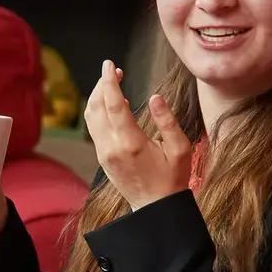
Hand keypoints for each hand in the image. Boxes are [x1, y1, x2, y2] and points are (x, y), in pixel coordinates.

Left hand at [84, 60, 191, 210]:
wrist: (154, 207)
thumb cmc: (172, 178)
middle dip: (102, 84)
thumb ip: (168, 121)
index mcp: (131, 143)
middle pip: (96, 106)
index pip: (114, 105)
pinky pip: (94, 127)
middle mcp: (111, 147)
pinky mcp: (101, 156)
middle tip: (114, 70)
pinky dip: (98, 110)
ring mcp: (103, 152)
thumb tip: (155, 98)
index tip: (109, 64)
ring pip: (90, 116)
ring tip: (113, 82)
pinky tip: (113, 104)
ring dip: (98, 96)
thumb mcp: (181, 149)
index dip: (110, 81)